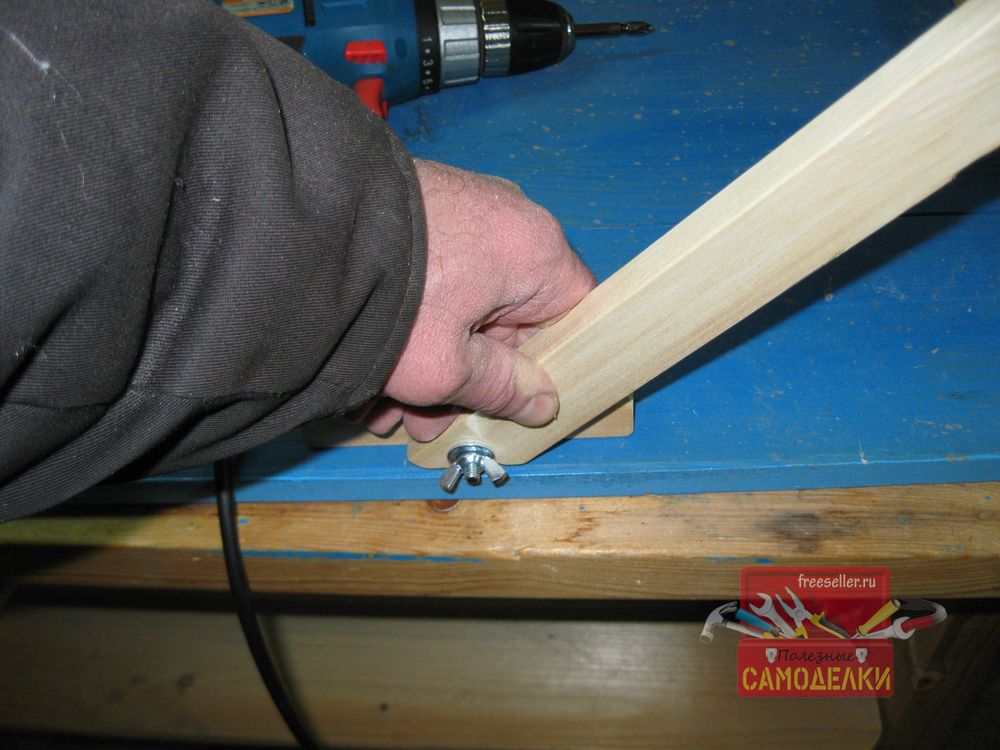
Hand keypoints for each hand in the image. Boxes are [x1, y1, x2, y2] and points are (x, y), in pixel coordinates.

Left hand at [365, 159, 594, 440]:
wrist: (298, 233)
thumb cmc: (391, 303)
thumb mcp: (448, 367)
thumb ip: (502, 389)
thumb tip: (543, 402)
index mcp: (534, 251)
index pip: (570, 313)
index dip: (546, 364)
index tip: (513, 400)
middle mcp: (504, 220)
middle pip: (506, 318)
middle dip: (465, 380)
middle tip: (428, 423)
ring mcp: (458, 210)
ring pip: (461, 306)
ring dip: (428, 365)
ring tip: (383, 412)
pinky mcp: (414, 214)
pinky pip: (430, 283)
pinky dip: (407, 329)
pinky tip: (367, 378)